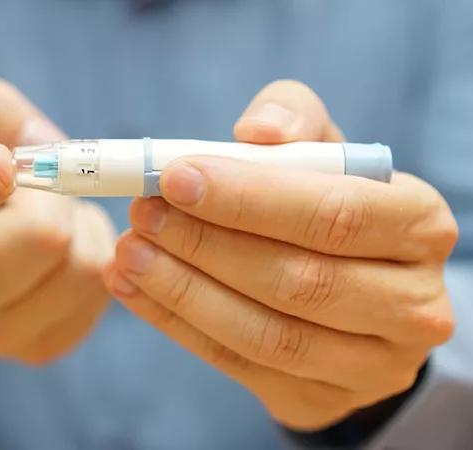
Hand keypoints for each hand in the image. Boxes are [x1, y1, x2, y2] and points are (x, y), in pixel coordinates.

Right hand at [0, 77, 114, 364]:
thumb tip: (44, 146)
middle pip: (43, 238)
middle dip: (57, 196)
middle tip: (45, 188)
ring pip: (83, 265)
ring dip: (81, 225)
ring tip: (53, 219)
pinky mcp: (43, 345)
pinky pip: (102, 288)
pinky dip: (93, 253)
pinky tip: (65, 250)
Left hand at [104, 80, 456, 429]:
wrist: (354, 293)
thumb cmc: (330, 205)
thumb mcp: (324, 153)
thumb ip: (296, 122)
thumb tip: (256, 132)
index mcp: (419, 226)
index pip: (333, 214)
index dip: (248, 198)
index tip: (175, 177)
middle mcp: (412, 303)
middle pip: (299, 279)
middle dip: (206, 244)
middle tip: (143, 214)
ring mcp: (373, 364)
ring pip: (266, 334)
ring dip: (183, 291)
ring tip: (129, 252)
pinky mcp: (323, 398)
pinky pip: (240, 365)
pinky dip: (177, 325)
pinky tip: (133, 288)